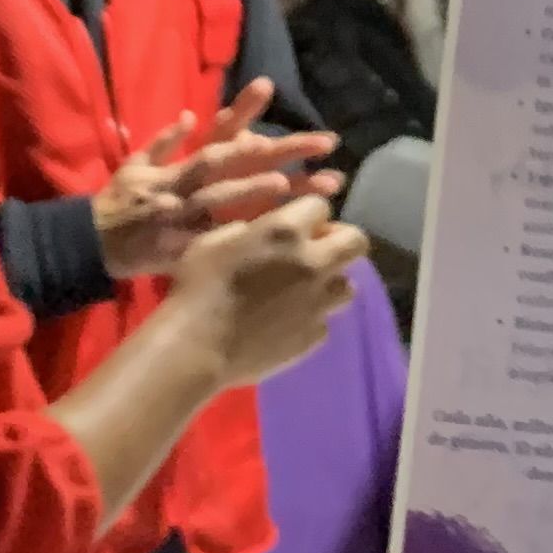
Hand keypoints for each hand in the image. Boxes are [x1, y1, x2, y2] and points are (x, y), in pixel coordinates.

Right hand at [95, 80, 345, 279]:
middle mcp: (185, 189)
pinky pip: (217, 246)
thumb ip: (163, 142)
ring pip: (229, 204)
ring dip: (264, 194)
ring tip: (300, 186)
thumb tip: (189, 116)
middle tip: (325, 142)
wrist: (89, 245)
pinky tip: (273, 240)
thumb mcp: (135, 166)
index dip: (247, 118)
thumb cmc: (118, 202)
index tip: (279, 101)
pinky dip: (242, 241)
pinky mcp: (184, 252)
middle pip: (238, 166)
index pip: (219, 139)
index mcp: (177, 169)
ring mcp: (186, 221)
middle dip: (283, 154)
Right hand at [159, 196, 369, 390]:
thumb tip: (262, 233)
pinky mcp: (314, 336)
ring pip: (348, 285)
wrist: (197, 347)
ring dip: (330, 282)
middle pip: (356, 242)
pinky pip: (325, 321)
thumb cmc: (196, 286)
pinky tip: (287, 322)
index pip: (321, 206)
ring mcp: (318, 303)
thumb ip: (249, 230)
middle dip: (340, 240)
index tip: (296, 225)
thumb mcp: (214, 240)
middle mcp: (313, 263)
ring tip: (304, 290)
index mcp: (286, 231)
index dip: (309, 214)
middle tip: (316, 251)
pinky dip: (312, 317)